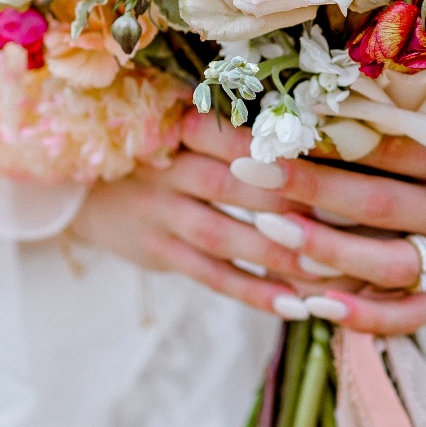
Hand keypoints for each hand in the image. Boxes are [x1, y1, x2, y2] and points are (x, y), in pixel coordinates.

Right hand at [68, 121, 362, 317]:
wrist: (73, 186)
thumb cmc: (154, 147)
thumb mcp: (176, 120)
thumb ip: (231, 121)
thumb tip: (319, 122)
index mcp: (177, 124)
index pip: (233, 133)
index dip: (282, 144)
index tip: (339, 153)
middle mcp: (166, 167)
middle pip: (235, 184)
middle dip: (292, 200)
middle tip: (352, 215)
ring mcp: (159, 214)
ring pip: (226, 236)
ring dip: (280, 254)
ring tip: (333, 268)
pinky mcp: (159, 253)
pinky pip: (212, 277)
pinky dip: (254, 291)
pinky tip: (296, 306)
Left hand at [186, 114, 425, 335]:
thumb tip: (356, 78)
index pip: (392, 146)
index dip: (334, 133)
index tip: (278, 120)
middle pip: (375, 200)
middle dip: (308, 184)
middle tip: (247, 169)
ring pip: (383, 262)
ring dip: (323, 248)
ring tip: (266, 231)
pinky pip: (406, 315)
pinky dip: (360, 315)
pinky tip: (312, 307)